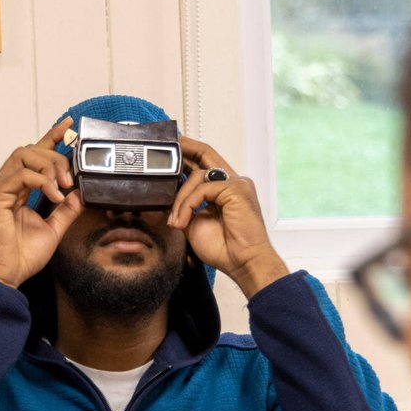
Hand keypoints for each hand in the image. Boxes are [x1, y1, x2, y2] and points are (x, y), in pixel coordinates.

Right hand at [0, 117, 84, 287]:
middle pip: (30, 150)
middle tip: (70, 179)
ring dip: (48, 165)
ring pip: (24, 155)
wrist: (6, 274)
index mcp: (19, 190)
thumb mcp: (54, 229)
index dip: (51, 137)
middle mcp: (7, 185)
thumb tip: (80, 195)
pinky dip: (41, 181)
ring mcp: (0, 189)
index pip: (35, 155)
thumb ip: (66, 210)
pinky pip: (21, 174)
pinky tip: (54, 195)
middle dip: (55, 157)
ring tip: (62, 186)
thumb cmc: (22, 256)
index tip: (69, 127)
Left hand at [167, 137, 289, 297]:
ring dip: (180, 198)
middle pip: (206, 154)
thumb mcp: (195, 223)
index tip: (172, 151)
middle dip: (185, 148)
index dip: (189, 154)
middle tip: (168, 147)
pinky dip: (187, 204)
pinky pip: (202, 188)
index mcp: (225, 190)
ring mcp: (237, 184)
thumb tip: (168, 198)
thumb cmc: (224, 249)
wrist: (243, 263)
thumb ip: (186, 207)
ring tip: (176, 221)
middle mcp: (233, 183)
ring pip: (197, 175)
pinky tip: (183, 221)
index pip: (206, 163)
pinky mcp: (236, 189)